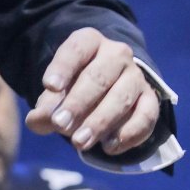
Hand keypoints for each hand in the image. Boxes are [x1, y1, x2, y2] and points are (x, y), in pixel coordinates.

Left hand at [25, 28, 159, 156]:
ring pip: (121, 98)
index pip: (76, 50)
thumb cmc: (74, 86)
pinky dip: (129, 134)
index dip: (63, 68)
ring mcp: (136, 76)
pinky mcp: (150, 99)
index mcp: (89, 42)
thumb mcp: (56, 91)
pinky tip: (109, 147)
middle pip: (98, 77)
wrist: (106, 88)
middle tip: (60, 125)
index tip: (50, 86)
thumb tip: (38, 120)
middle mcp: (116, 54)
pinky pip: (146, 116)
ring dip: (100, 122)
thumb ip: (46, 105)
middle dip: (78, 103)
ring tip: (79, 142)